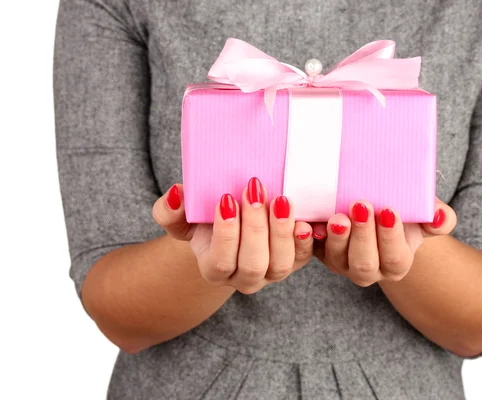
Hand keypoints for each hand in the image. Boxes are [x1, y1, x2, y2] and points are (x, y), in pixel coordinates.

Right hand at [152, 178, 313, 293]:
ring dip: (281, 232)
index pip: (221, 260)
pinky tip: (305, 220)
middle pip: (253, 264)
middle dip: (255, 227)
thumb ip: (169, 211)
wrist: (231, 227)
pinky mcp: (294, 261)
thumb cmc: (205, 221)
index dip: (226, 233)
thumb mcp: (182, 217)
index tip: (227, 199)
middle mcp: (244, 278)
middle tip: (255, 191)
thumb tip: (176, 195)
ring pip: (280, 264)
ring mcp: (271, 273)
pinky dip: (306, 241)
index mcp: (214, 270)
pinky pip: (304, 258)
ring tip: (281, 200)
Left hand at [312, 198, 456, 285]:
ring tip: (337, 216)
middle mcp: (368, 269)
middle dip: (362, 236)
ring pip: (337, 259)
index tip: (388, 210)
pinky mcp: (318, 252)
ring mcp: (341, 262)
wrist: (376, 212)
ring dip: (336, 239)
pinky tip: (308, 223)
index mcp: (396, 264)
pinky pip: (310, 252)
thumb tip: (439, 217)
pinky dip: (307, 240)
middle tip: (360, 205)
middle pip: (364, 263)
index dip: (391, 236)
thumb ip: (440, 218)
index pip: (395, 257)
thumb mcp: (424, 214)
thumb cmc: (404, 214)